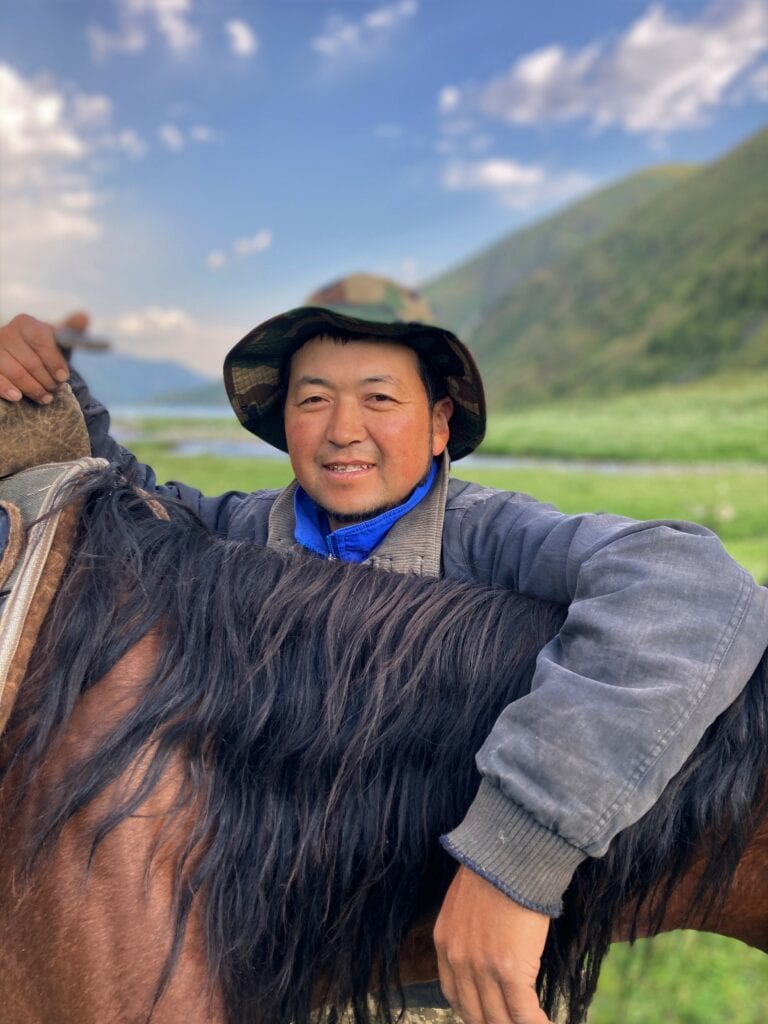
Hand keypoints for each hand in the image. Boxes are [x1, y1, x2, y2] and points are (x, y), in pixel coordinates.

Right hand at [0, 313, 72, 403]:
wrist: (25, 362)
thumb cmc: (45, 351)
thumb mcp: (59, 341)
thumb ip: (72, 330)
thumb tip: (84, 317)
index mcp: (25, 323)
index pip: (41, 341)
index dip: (54, 361)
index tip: (63, 377)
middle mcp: (6, 333)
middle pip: (30, 361)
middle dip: (47, 380)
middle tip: (56, 390)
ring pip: (15, 372)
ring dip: (33, 388)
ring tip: (46, 398)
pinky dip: (7, 389)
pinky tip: (17, 397)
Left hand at [434, 866, 551, 1023]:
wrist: (509, 856)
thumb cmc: (496, 869)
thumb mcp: (467, 902)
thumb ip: (470, 931)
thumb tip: (489, 946)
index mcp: (446, 943)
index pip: (454, 996)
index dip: (475, 1013)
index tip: (491, 1017)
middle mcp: (458, 961)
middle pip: (475, 1015)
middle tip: (514, 1022)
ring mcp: (482, 968)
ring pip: (499, 1020)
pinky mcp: (509, 971)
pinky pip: (523, 1014)